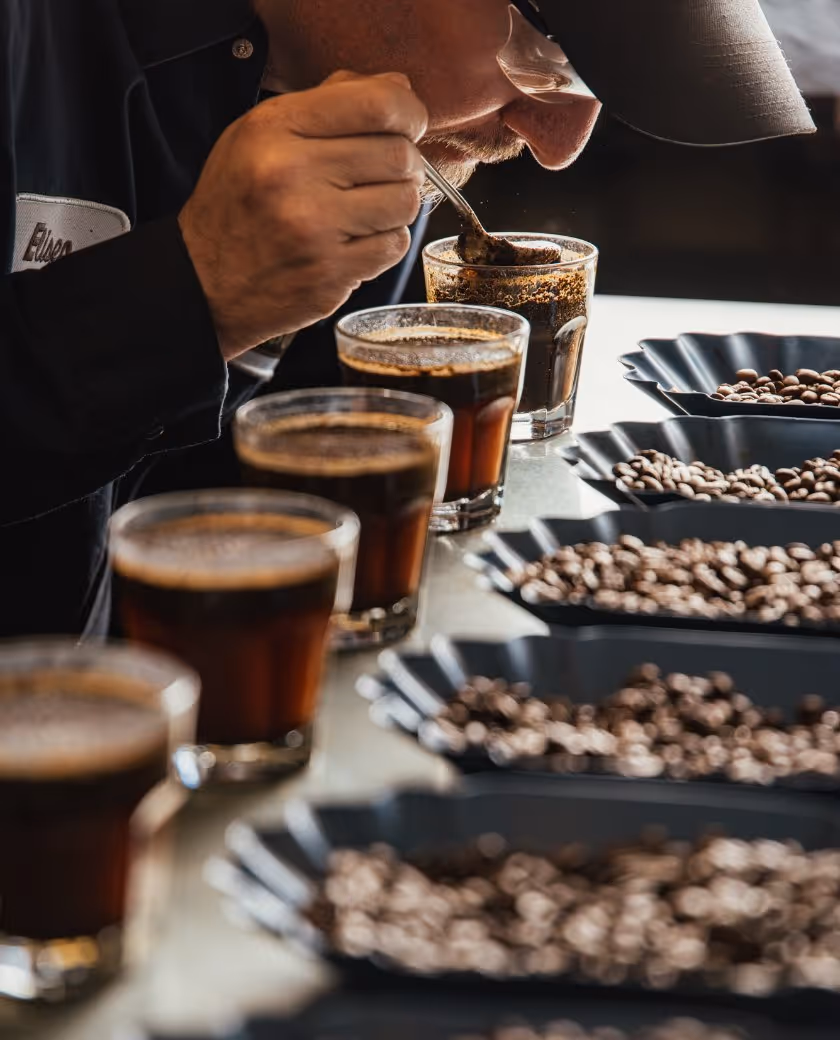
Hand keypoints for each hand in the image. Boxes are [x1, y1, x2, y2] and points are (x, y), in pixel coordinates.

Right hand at [179, 72, 427, 359]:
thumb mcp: (259, 134)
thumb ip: (326, 103)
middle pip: (399, 155)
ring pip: (405, 202)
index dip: (409, 110)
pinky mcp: (331, 273)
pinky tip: (357, 240)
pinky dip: (386, 242)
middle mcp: (292, 175)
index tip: (411, 122)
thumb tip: (398, 87)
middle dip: (405, 163)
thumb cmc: (236, 205)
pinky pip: (394, 246)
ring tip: (369, 208)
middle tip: (385, 173)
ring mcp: (314, 228)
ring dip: (398, 204)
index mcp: (275, 129)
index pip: (376, 104)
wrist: (204, 282)